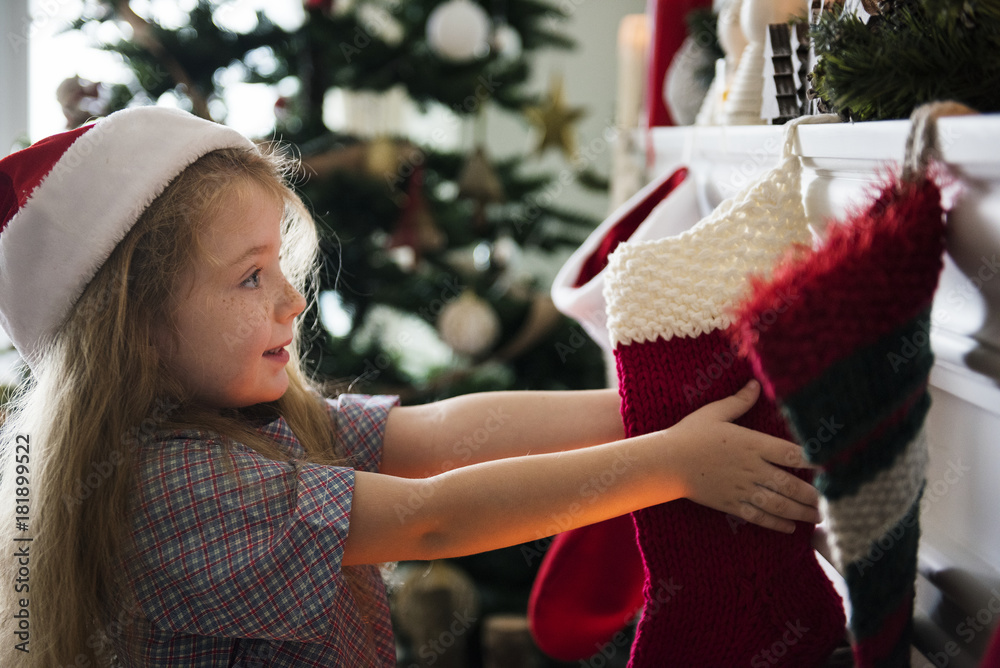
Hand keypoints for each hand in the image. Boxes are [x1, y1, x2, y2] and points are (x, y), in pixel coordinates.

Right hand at [668, 380, 820, 533]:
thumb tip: (755, 384)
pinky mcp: (731, 504)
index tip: (832, 466)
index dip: (814, 460)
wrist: (666, 463)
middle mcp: (751, 468)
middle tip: (834, 501)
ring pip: (779, 504)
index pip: (790, 453)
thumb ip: (738, 401)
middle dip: (814, 494)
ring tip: (819, 517)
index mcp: (751, 444)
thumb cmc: (690, 434)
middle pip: (790, 484)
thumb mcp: (714, 413)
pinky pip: (759, 516)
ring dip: (802, 511)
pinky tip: (790, 527)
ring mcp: (742, 488)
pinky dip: (777, 523)